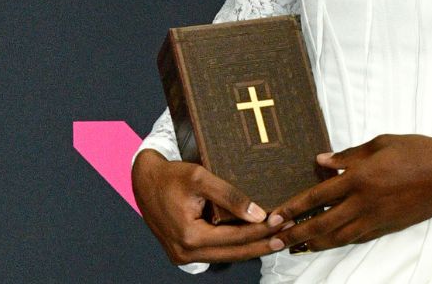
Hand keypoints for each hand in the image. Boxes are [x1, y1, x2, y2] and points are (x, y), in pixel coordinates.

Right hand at [130, 149, 285, 264]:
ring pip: (226, 255)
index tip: (283, 220)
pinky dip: (234, 245)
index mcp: (189, 236)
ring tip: (276, 237)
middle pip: (234, 252)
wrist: (143, 180)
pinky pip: (215, 251)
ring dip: (250, 247)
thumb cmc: (170, 175)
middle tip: (287, 234)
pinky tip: (253, 238)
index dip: (261, 230)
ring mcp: (183, 256)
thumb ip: (229, 196)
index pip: (235, 237)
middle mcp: (185, 252)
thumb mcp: (200, 178)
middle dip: (262, 244)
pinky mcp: (183, 252)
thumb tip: (257, 214)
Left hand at [273, 134, 431, 252]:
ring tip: (294, 246)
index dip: (294, 207)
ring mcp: (376, 218)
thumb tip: (320, 161)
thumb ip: (347, 155)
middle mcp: (364, 202)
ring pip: (338, 237)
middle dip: (295, 233)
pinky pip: (356, 237)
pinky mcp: (387, 227)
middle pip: (322, 224)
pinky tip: (326, 242)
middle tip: (274, 241)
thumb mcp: (379, 143)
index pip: (317, 196)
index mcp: (359, 178)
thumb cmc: (415, 150)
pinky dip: (337, 241)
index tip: (275, 216)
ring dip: (313, 242)